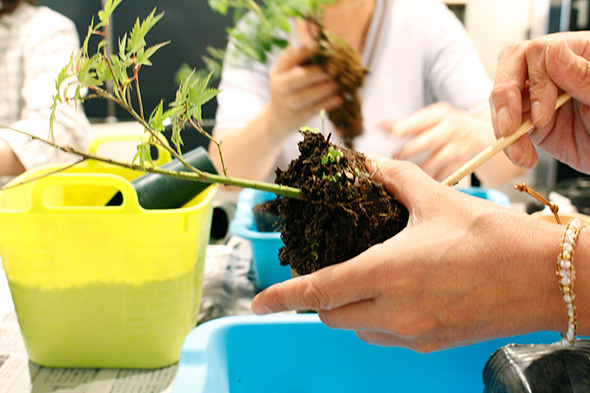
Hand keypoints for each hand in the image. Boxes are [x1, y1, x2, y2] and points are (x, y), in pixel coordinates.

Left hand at [251, 160, 563, 351]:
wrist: (543, 277)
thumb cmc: (491, 237)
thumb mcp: (436, 198)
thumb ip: (396, 178)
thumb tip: (373, 167)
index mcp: (387, 273)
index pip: (318, 291)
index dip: (282, 297)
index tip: (257, 302)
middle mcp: (394, 312)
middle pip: (330, 315)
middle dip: (318, 298)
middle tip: (323, 274)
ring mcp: (412, 334)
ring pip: (357, 329)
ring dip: (348, 308)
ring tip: (364, 280)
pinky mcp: (430, 344)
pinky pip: (386, 336)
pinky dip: (376, 319)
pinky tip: (396, 294)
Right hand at [266, 45, 342, 136]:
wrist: (277, 118)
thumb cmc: (287, 88)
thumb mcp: (284, 72)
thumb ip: (296, 58)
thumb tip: (318, 42)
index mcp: (278, 71)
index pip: (290, 58)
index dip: (305, 51)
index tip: (321, 46)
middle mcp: (280, 86)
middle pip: (300, 77)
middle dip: (319, 72)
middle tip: (336, 68)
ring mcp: (288, 103)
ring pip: (307, 95)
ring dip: (326, 88)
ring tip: (340, 82)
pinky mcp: (298, 116)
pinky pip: (315, 109)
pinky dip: (328, 103)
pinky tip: (339, 98)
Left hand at [381, 103, 493, 181]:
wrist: (480, 133)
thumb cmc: (443, 126)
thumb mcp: (428, 120)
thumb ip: (404, 124)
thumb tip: (377, 125)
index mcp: (439, 115)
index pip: (421, 120)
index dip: (406, 126)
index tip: (393, 134)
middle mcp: (451, 128)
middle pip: (429, 139)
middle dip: (410, 150)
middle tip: (393, 160)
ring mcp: (459, 146)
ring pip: (439, 159)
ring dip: (420, 169)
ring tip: (403, 178)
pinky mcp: (463, 163)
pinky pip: (448, 174)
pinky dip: (434, 182)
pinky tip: (420, 190)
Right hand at [490, 31, 589, 172]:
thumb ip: (584, 75)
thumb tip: (553, 52)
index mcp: (579, 54)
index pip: (538, 53)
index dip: (534, 83)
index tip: (543, 114)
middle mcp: (555, 73)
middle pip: (512, 69)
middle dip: (505, 99)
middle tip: (509, 127)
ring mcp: (542, 98)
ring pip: (504, 101)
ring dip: (504, 129)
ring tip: (518, 152)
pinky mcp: (535, 124)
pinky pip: (510, 128)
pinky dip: (511, 144)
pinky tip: (522, 156)